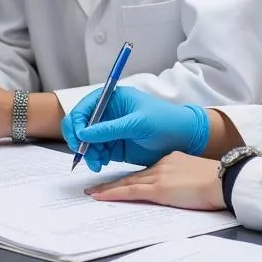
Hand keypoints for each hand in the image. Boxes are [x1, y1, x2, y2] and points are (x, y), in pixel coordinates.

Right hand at [61, 86, 208, 172]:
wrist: (184, 137)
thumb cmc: (165, 120)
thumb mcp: (136, 123)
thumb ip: (109, 129)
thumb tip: (83, 133)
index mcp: (113, 98)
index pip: (85, 107)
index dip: (77, 121)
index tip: (77, 137)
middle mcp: (109, 113)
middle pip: (82, 125)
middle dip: (80, 140)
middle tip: (84, 153)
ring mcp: (111, 130)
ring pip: (88, 142)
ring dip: (88, 152)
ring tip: (97, 162)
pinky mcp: (115, 146)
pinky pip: (97, 152)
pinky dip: (95, 158)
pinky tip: (101, 163)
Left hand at [87, 153, 223, 210]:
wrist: (225, 179)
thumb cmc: (218, 181)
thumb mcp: (196, 175)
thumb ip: (182, 179)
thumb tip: (176, 189)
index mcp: (172, 160)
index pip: (145, 171)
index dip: (128, 178)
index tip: (117, 182)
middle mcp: (162, 164)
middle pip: (132, 176)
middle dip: (112, 182)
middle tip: (94, 186)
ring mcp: (159, 175)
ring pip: (127, 182)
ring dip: (108, 188)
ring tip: (92, 193)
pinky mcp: (159, 188)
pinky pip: (131, 191)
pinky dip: (113, 193)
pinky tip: (100, 197)